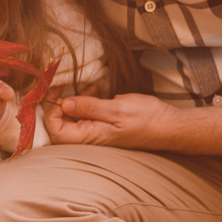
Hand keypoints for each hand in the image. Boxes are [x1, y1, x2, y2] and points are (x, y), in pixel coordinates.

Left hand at [44, 91, 174, 149]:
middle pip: (60, 122)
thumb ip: (89, 107)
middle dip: (61, 101)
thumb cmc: (147, 119)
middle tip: (68, 85)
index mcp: (90, 136)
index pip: (56, 129)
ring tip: (90, 86)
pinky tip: (96, 89)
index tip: (57, 92)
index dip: (51, 110)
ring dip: (75, 99)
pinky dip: (86, 100)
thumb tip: (63, 104)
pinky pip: (85, 113)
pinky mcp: (103, 124)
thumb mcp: (116, 109)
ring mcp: (96, 131)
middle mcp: (89, 136)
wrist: (170, 125)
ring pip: (72, 116)